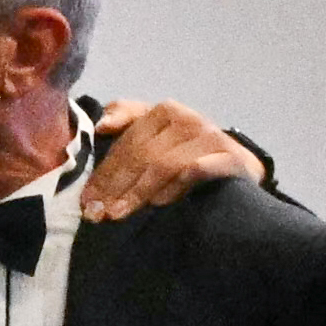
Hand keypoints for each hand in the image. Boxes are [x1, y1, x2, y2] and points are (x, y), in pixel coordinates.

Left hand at [82, 99, 264, 220]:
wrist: (238, 165)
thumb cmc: (188, 152)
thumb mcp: (156, 135)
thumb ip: (128, 121)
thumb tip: (101, 125)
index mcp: (164, 111)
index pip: (127, 143)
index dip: (104, 172)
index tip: (87, 200)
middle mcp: (187, 118)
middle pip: (142, 154)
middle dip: (116, 186)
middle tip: (98, 212)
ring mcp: (208, 137)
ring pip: (164, 164)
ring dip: (138, 191)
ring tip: (119, 213)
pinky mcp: (228, 157)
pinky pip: (193, 171)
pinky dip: (173, 188)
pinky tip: (158, 204)